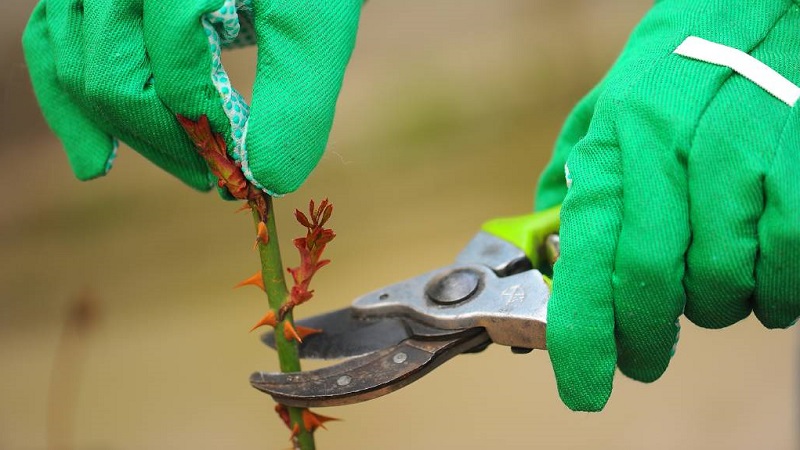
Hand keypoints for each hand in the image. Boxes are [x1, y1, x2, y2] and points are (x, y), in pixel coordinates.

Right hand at [22, 0, 361, 194]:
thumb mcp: (312, 27)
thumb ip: (297, 101)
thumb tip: (268, 179)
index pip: (176, 78)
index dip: (210, 135)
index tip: (247, 168)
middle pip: (115, 81)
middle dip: (168, 143)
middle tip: (214, 178)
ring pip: (76, 69)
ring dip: (125, 133)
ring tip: (181, 169)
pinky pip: (50, 45)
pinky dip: (70, 103)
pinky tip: (96, 160)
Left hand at [536, 1, 799, 410]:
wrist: (761, 9)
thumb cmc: (679, 72)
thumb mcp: (608, 111)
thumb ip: (575, 180)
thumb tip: (546, 249)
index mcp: (614, 140)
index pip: (588, 255)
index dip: (585, 335)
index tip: (586, 386)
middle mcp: (670, 149)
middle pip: (652, 278)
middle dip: (645, 335)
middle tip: (643, 356)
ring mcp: (741, 156)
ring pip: (722, 281)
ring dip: (715, 306)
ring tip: (713, 284)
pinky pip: (786, 267)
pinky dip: (775, 291)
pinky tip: (764, 273)